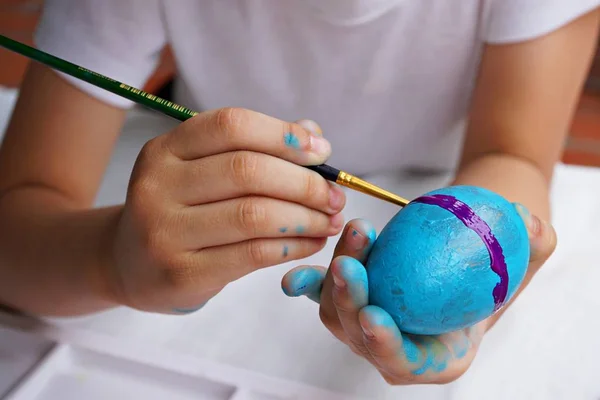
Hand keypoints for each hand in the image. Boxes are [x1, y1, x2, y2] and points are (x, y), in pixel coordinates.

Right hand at [110, 109, 345, 313]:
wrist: (130, 263)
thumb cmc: (180, 210)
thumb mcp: (202, 170)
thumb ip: (254, 148)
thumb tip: (315, 135)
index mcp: (165, 149)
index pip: (231, 126)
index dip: (284, 134)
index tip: (323, 151)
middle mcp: (158, 185)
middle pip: (248, 170)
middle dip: (305, 183)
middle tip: (335, 196)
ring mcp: (164, 231)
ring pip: (255, 215)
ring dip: (306, 217)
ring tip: (330, 221)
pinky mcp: (181, 273)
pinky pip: (252, 254)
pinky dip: (293, 246)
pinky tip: (311, 243)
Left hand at [282, 206, 555, 383]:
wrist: (460, 254)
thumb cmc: (493, 268)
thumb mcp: (523, 256)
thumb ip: (532, 245)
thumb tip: (530, 226)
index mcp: (435, 357)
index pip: (405, 363)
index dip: (387, 349)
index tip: (376, 319)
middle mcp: (394, 346)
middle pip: (359, 336)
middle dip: (351, 303)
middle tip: (352, 265)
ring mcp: (365, 323)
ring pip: (336, 311)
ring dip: (336, 276)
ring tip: (359, 231)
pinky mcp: (349, 296)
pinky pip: (321, 293)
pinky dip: (308, 284)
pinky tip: (295, 275)